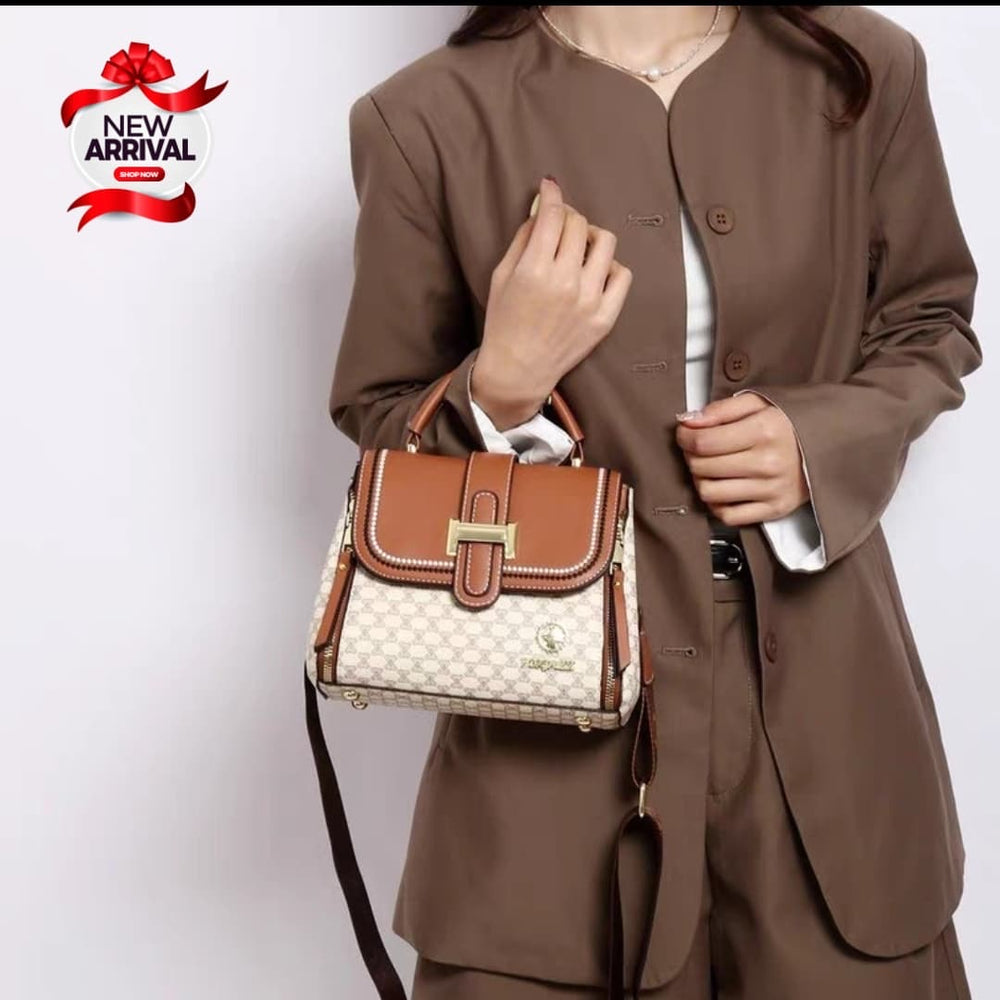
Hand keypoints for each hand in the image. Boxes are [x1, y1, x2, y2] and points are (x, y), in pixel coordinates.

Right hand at [471, 176, 632, 429]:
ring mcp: (589, 301)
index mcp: (534, 270)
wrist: (518, 370)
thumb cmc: (504, 323)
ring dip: (591, 237)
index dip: (553, 194)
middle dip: (568, 217)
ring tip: (580, 247)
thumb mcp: (501, 276)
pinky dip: (610, 266)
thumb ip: (522, 239)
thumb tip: (542, 209)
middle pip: (579, 225)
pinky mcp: (605, 317)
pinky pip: (622, 275)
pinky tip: (594, 272)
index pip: (553, 215)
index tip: (551, 188)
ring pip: (605, 242)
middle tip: (560, 224)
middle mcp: (565, 283)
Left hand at [675, 393, 809, 525]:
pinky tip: (722, 488)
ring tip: (708, 467)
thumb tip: (688, 421)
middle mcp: (768, 463)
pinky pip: (728, 516)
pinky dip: (717, 504)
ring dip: (700, 479)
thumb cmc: (792, 423)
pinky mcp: (775, 509)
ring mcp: (771, 489)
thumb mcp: (760, 403)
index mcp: (764, 431)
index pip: (703, 441)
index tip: (684, 433)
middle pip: (702, 467)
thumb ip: (721, 409)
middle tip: (696, 448)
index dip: (684, 437)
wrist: (833, 445)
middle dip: (690, 455)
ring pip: (709, 492)